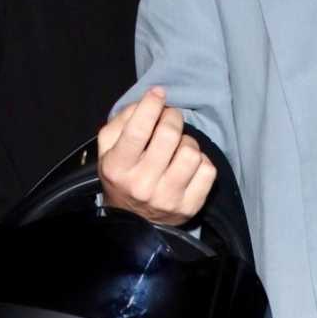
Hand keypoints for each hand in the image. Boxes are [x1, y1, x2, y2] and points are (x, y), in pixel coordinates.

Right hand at [96, 86, 215, 226]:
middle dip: (172, 117)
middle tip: (170, 118)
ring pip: (191, 151)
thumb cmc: (122, 176)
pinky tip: (189, 164)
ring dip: (187, 141)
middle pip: (169, 135)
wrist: (134, 222)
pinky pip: (208, 169)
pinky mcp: (190, 206)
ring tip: (178, 145)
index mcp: (117, 168)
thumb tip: (148, 102)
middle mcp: (142, 185)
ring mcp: (168, 198)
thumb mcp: (108, 149)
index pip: (138, 130)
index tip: (158, 94)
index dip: (151, 106)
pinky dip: (201, 161)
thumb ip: (121, 121)